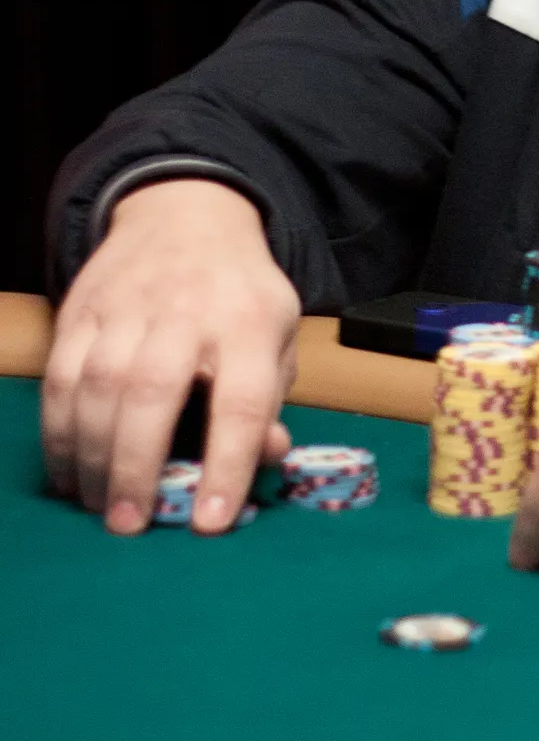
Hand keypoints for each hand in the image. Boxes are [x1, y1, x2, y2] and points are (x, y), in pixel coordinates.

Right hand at [42, 180, 299, 534]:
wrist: (187, 216)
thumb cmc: (237, 295)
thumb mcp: (277, 336)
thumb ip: (271, 401)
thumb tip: (266, 459)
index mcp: (250, 324)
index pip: (244, 401)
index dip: (228, 463)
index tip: (209, 522)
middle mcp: (188, 312)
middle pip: (155, 391)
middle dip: (137, 467)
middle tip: (130, 524)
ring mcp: (129, 307)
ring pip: (99, 385)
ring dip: (92, 456)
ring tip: (98, 506)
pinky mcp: (84, 309)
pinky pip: (62, 377)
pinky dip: (59, 431)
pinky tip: (67, 470)